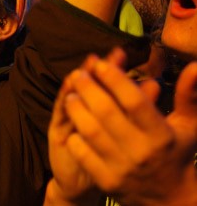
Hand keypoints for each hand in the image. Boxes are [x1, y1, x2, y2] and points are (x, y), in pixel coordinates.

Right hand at [46, 50, 125, 204]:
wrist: (83, 183)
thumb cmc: (107, 157)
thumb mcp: (124, 134)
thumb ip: (137, 110)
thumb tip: (153, 84)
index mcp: (103, 107)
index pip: (109, 82)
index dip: (115, 68)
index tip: (122, 53)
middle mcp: (84, 107)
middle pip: (92, 84)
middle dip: (101, 70)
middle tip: (108, 56)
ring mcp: (69, 116)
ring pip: (74, 93)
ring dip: (80, 79)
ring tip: (87, 66)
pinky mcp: (58, 130)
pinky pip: (61, 112)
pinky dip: (64, 98)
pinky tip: (69, 87)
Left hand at [64, 49, 196, 205]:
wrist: (168, 198)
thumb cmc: (175, 152)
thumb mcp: (188, 125)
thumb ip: (189, 95)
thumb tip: (194, 66)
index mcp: (161, 135)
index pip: (135, 102)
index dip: (116, 80)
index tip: (101, 63)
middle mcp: (141, 151)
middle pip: (106, 112)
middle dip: (88, 88)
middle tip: (79, 74)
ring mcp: (121, 168)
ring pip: (90, 131)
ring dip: (76, 109)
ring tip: (71, 95)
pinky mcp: (105, 181)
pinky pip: (81, 153)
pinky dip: (74, 135)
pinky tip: (73, 123)